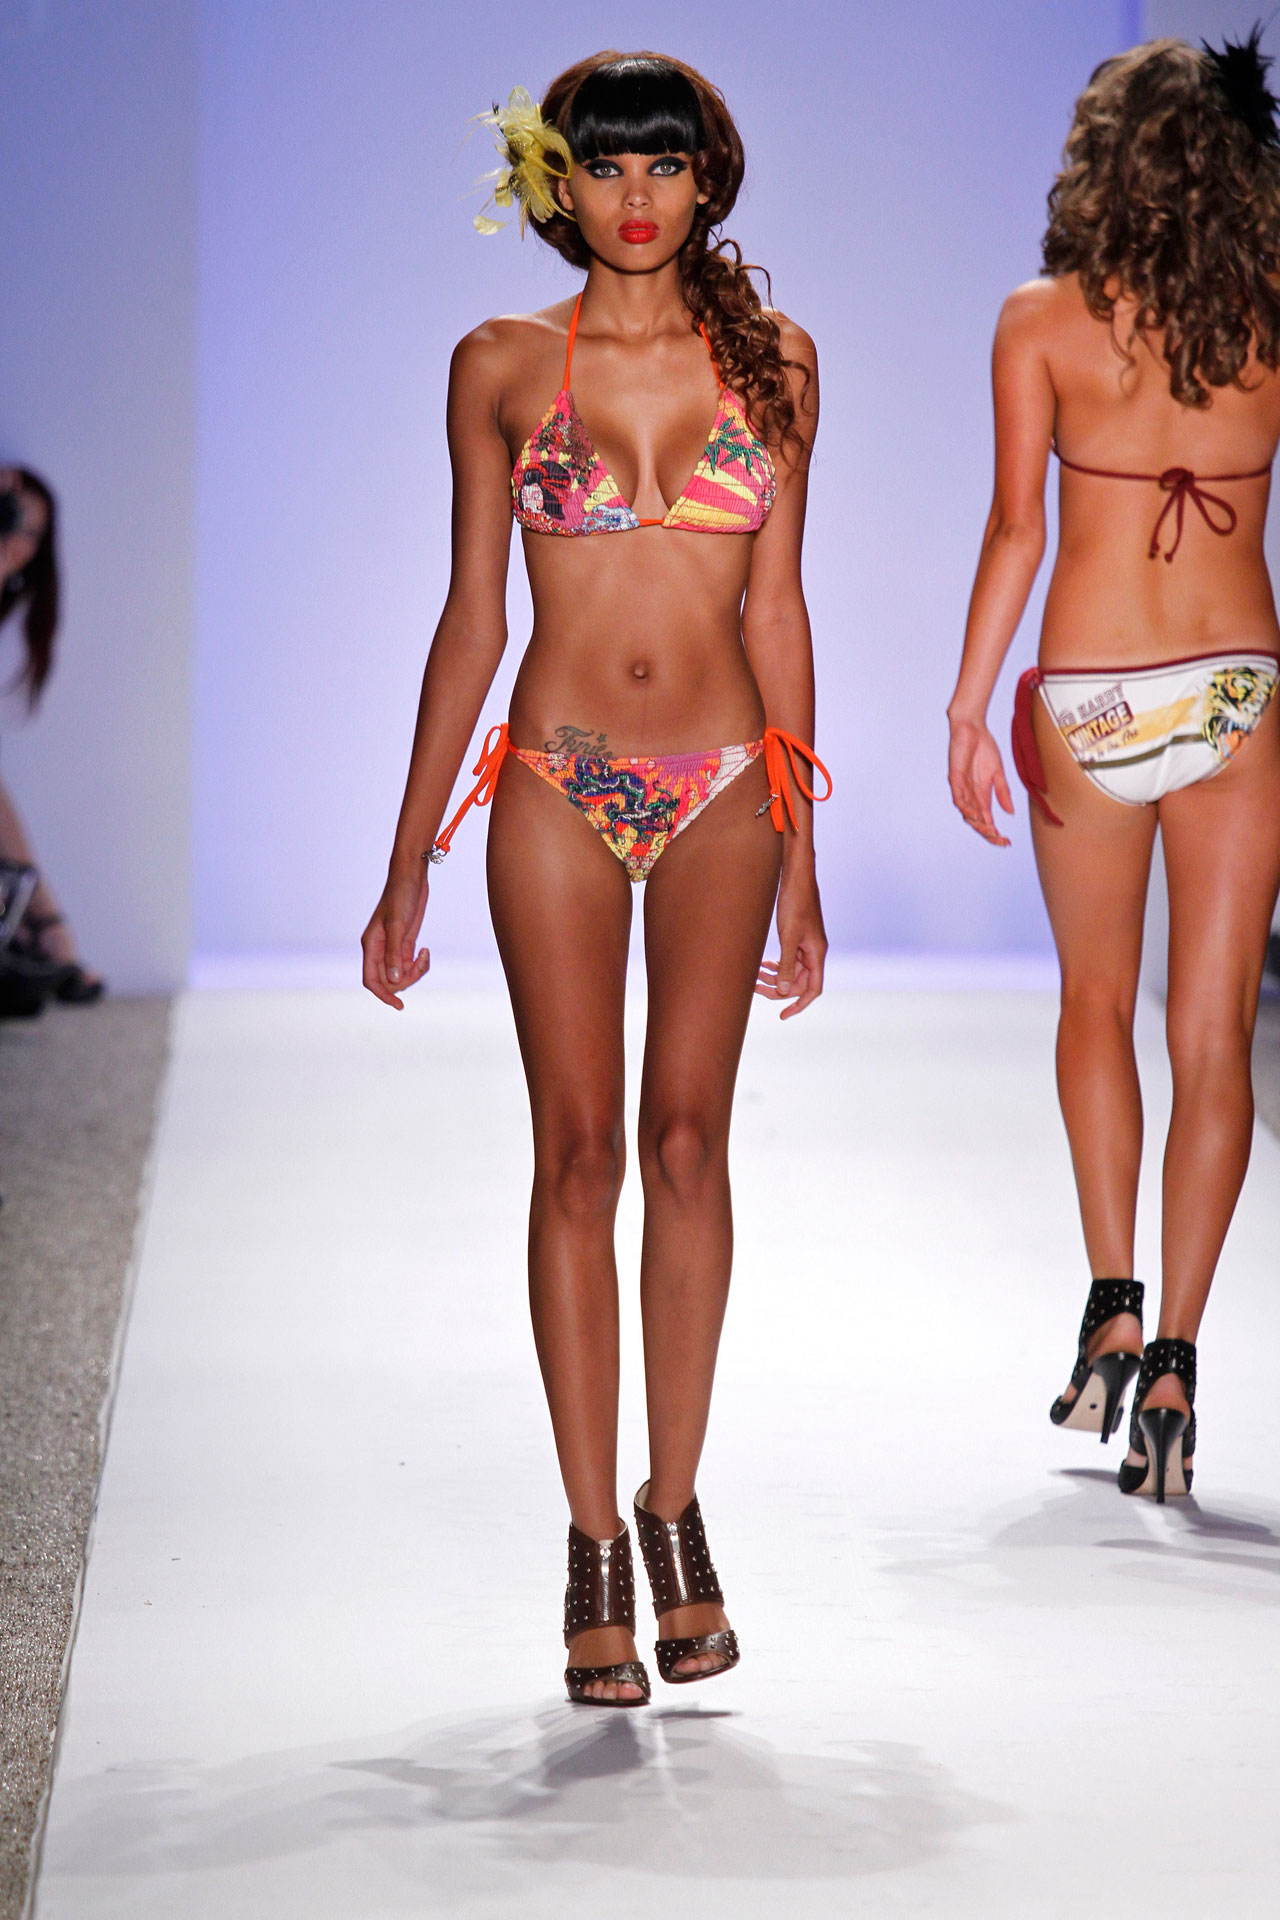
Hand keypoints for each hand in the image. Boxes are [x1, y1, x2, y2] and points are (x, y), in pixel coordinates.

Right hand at [361, 865, 430, 1008]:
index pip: (371, 980)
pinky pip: (409, 965)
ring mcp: (392, 948)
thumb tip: (393, 979)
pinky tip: (426, 951)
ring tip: (425, 956)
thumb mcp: (398, 924)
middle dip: (405, 980)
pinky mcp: (405, 944)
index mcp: (371, 945)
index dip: (383, 995)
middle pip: (388, 981)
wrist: (411, 877)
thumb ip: (395, 952)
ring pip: (400, 975)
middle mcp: (379, 949)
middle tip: (420, 964)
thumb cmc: (401, 895)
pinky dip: (419, 965)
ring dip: (414, 973)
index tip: (399, 1005)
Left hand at [755, 867, 826, 1017]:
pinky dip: (776, 964)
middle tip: (755, 988)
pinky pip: (789, 959)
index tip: (783, 1016)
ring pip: (792, 971)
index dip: (799, 1005)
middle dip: (778, 989)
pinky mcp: (798, 936)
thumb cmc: (795, 902)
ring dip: (775, 976)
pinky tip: (762, 963)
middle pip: (799, 982)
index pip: (813, 989)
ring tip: (754, 976)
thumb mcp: (788, 935)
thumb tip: (782, 991)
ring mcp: (806, 944)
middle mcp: (814, 951)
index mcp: (817, 953)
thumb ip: (786, 963)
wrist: (797, 876)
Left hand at [948, 714, 1012, 846]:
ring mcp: (962, 788)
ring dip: (977, 823)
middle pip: (977, 821)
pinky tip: (974, 814)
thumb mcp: (998, 773)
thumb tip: (1010, 813)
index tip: (1007, 842)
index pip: (987, 819)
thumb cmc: (984, 748)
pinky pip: (958, 797)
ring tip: (988, 830)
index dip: (995, 833)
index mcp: (981, 795)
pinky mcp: (955, 778)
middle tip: (998, 839)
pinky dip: (965, 807)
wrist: (972, 728)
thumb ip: (1003, 792)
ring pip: (967, 813)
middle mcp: (970, 795)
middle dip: (987, 832)